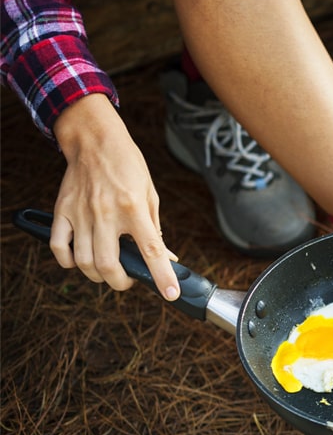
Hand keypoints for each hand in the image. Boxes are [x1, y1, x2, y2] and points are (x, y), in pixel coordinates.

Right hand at [50, 94, 180, 299]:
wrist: (95, 140)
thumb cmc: (127, 166)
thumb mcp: (150, 194)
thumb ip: (155, 228)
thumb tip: (166, 257)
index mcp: (133, 208)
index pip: (151, 250)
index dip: (162, 276)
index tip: (171, 293)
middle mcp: (106, 213)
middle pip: (109, 265)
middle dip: (122, 283)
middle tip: (128, 280)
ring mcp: (81, 213)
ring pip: (84, 262)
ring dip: (97, 276)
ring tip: (107, 270)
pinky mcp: (62, 210)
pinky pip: (59, 247)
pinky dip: (69, 261)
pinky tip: (80, 259)